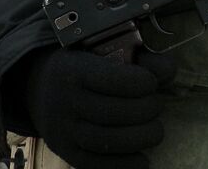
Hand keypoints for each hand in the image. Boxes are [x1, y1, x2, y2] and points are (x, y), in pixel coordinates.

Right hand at [22, 46, 176, 168]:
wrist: (39, 86)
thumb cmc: (85, 64)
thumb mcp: (105, 50)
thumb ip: (140, 58)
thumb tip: (168, 72)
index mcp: (74, 70)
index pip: (112, 79)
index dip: (141, 83)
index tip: (152, 83)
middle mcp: (64, 101)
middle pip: (110, 113)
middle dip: (145, 111)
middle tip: (156, 107)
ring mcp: (61, 130)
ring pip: (103, 141)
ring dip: (139, 139)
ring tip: (155, 132)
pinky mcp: (64, 152)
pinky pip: (94, 164)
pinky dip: (124, 165)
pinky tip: (143, 159)